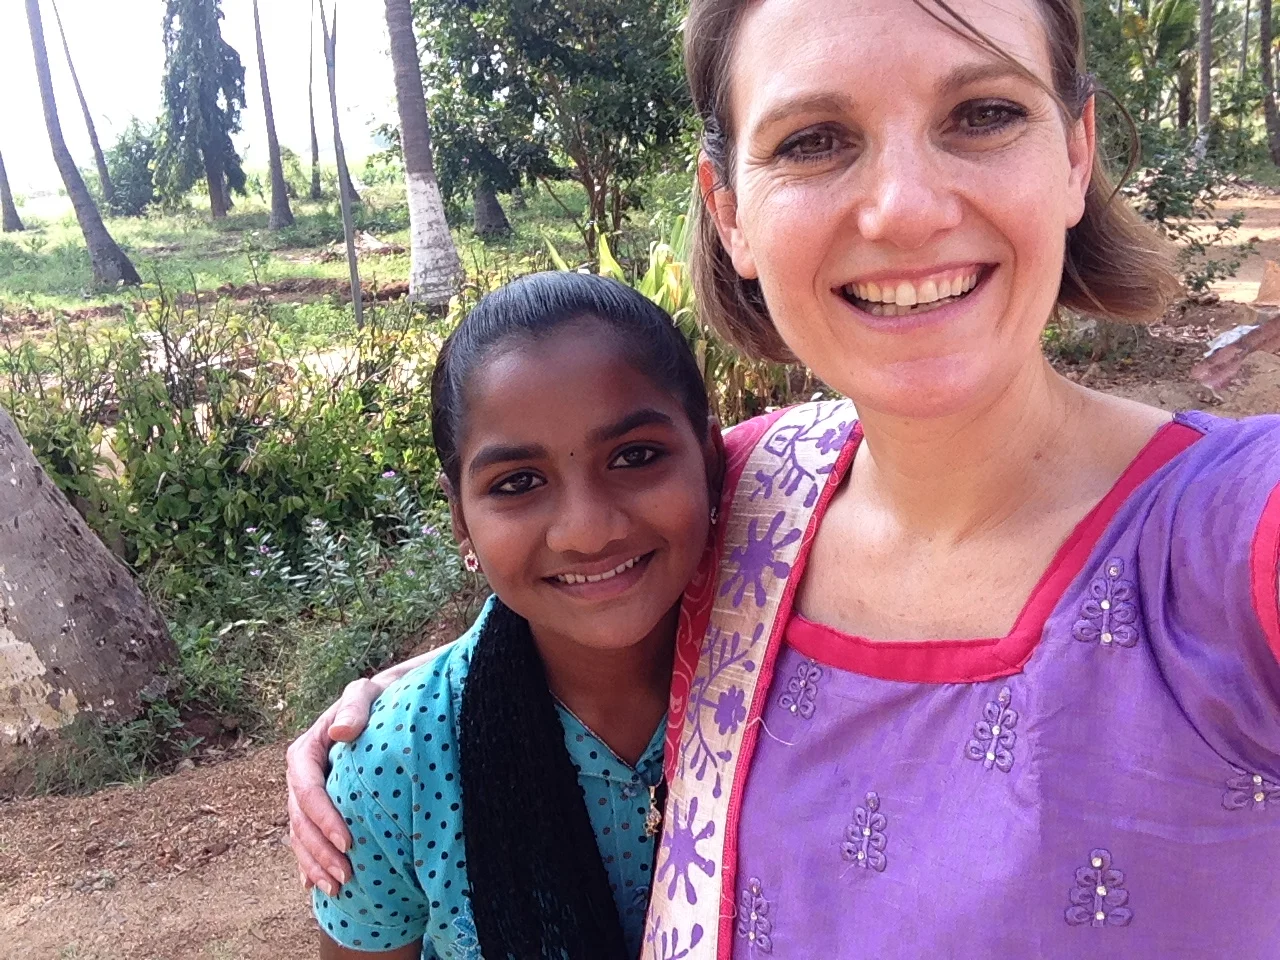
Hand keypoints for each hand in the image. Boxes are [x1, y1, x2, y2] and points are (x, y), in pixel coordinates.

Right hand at [286, 676, 385, 895]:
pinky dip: (310, 864)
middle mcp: (299, 778)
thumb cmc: (373, 699)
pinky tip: (316, 886)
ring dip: (315, 865)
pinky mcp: (315, 810)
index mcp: (304, 752)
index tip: (346, 840)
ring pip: (300, 837)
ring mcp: (304, 797)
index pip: (307, 790)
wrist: (378, 705)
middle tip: (347, 876)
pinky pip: (306, 840)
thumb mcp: (363, 694)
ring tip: (337, 889)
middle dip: (320, 852)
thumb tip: (339, 731)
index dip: (323, 818)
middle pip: (301, 821)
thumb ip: (353, 707)